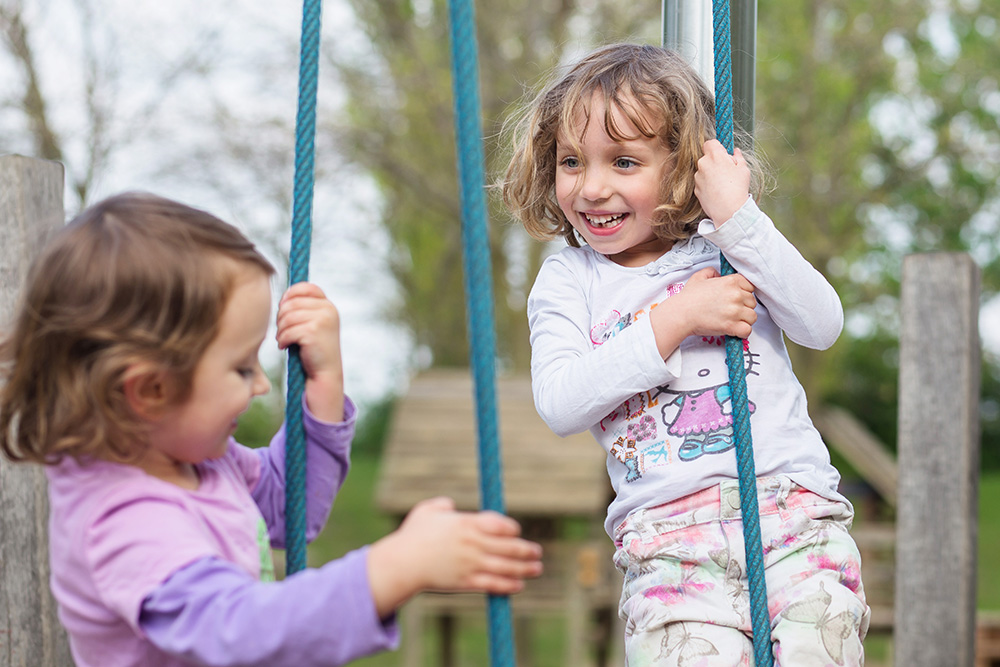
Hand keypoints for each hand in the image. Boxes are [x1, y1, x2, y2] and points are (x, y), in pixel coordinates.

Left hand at [275, 282, 343, 421]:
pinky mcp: (313, 331)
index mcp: (328, 305)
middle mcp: (328, 309)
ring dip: (280, 330)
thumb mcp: (313, 324)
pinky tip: (284, 347)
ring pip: (287, 316)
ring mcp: (322, 319)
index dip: (289, 295)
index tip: (284, 309)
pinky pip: (288, 330)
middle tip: (282, 331)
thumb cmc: (313, 350)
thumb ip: (304, 308)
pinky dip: (282, 340)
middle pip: (291, 303)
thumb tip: (283, 296)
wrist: (324, 374)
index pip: (306, 287)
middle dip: (281, 317)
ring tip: (283, 340)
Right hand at [366, 497, 543, 617]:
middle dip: (526, 549)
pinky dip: (508, 586)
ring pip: (506, 567)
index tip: (515, 532)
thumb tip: (450, 506)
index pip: (500, 524)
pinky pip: (493, 585)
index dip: (512, 528)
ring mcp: (471, 564)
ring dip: (525, 568)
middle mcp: (473, 544)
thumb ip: (441, 505)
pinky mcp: (466, 582)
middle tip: (537, 551)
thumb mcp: (426, 511)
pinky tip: (518, 586)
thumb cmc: (413, 535)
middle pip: (509, 547)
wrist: (403, 564)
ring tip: (537, 568)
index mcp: (466, 523)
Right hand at [649, 267, 756, 357]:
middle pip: (752, 302)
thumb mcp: (699, 277)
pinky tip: (735, 330)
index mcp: (730, 281)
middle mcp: (736, 295)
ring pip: (752, 317)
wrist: (681, 314)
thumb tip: (719, 275)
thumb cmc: (688, 298)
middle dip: (744, 307)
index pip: (750, 287)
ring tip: (732, 321)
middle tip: (731, 311)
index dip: (744, 293)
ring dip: (744, 320)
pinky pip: (747, 330)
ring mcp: (735, 311)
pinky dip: (743, 332)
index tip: (736, 299)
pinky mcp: (731, 326)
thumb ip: (712, 272)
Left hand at [694, 139, 750, 223]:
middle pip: (707, 157)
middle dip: (715, 161)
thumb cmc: (738, 188)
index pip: (710, 143)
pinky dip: (707, 184)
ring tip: (723, 184)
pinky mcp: (695, 188)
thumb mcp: (743, 169)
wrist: (729, 210)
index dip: (717, 147)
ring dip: (711, 173)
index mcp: (715, 156)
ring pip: (703, 170)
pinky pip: (701, 182)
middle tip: (727, 170)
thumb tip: (735, 151)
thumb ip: (738, 157)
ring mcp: (697, 177)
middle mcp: (703, 164)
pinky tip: (717, 191)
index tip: (724, 154)